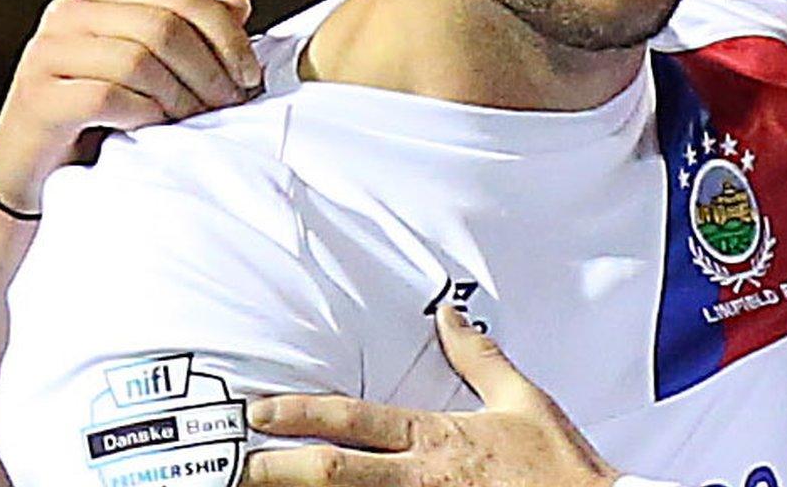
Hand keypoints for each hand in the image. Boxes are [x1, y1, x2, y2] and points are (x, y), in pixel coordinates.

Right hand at [0, 0, 262, 213]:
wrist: (38, 171)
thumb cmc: (107, 117)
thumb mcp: (159, 69)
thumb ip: (194, 32)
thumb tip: (238, 2)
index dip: (227, 34)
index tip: (249, 76)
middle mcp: (70, 13)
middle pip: (165, 26)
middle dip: (210, 70)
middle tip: (229, 105)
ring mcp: (47, 52)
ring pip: (138, 59)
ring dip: (180, 96)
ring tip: (194, 122)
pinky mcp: (37, 97)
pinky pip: (107, 96)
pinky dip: (143, 115)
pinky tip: (152, 131)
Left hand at [244, 307, 618, 486]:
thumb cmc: (559, 465)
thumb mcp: (524, 401)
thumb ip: (479, 359)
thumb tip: (448, 316)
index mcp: (436, 440)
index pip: (354, 422)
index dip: (300, 415)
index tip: (255, 413)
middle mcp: (419, 479)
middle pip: (330, 474)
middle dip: (272, 469)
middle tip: (226, 464)